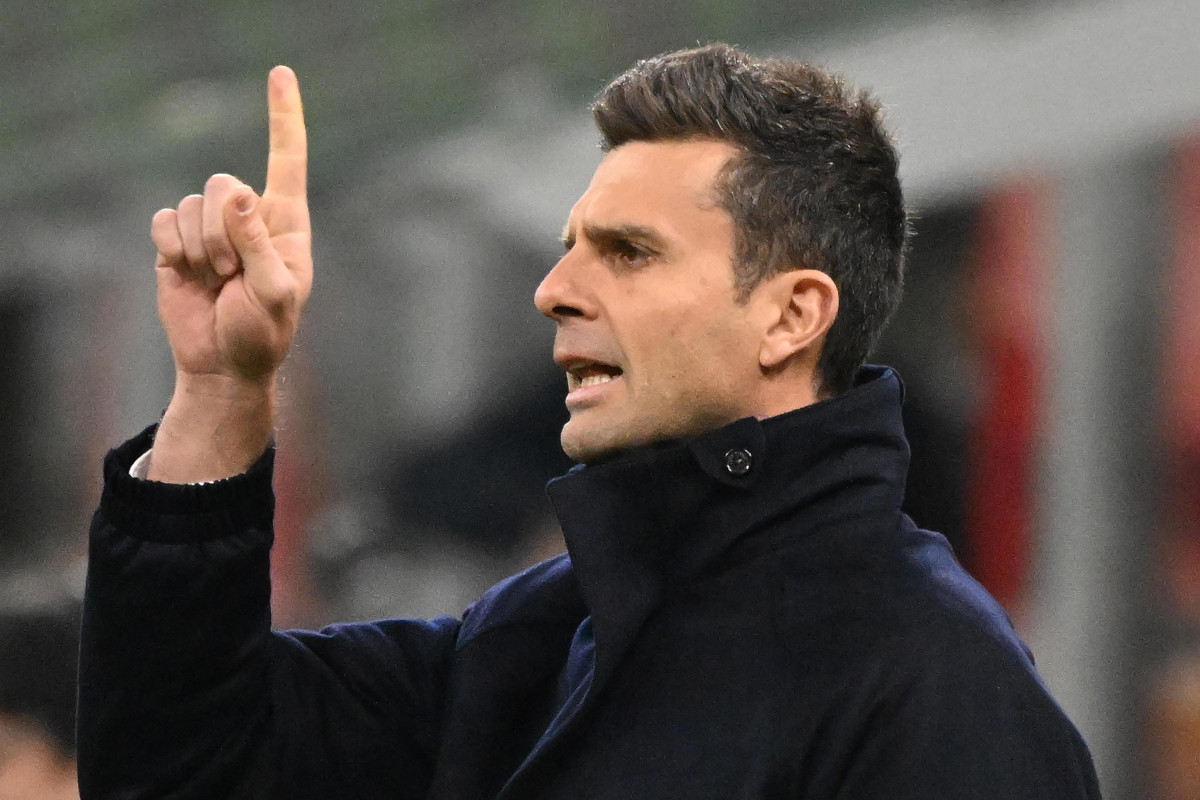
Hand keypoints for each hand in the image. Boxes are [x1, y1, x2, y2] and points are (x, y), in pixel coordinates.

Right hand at [150, 65, 309, 386]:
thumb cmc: (262, 333)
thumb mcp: (274, 292)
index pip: (287, 159)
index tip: (280, 73)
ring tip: (214, 281)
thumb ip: (259, 242)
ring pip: (192, 203)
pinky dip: (173, 247)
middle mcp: (249, 217)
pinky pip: (164, 219)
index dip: (283, 116)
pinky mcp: (176, 242)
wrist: (222, 364)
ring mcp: (211, 228)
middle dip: (222, 230)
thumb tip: (238, 190)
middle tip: (231, 273)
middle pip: (224, 183)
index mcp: (285, 222)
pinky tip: (188, 274)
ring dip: (200, 247)